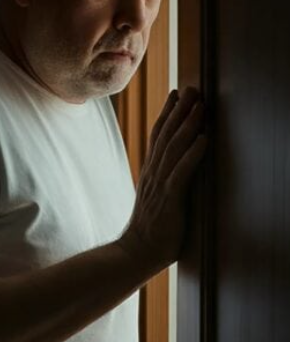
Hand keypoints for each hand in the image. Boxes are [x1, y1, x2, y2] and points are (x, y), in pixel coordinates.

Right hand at [121, 86, 207, 272]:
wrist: (136, 252)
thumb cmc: (150, 231)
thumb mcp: (156, 200)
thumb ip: (163, 182)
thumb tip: (173, 169)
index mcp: (150, 172)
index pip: (158, 136)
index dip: (168, 113)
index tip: (176, 93)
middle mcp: (153, 173)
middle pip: (166, 135)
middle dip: (180, 110)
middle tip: (191, 88)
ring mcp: (160, 185)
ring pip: (175, 149)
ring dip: (189, 125)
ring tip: (201, 106)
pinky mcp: (169, 199)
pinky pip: (182, 172)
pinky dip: (194, 154)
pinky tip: (204, 139)